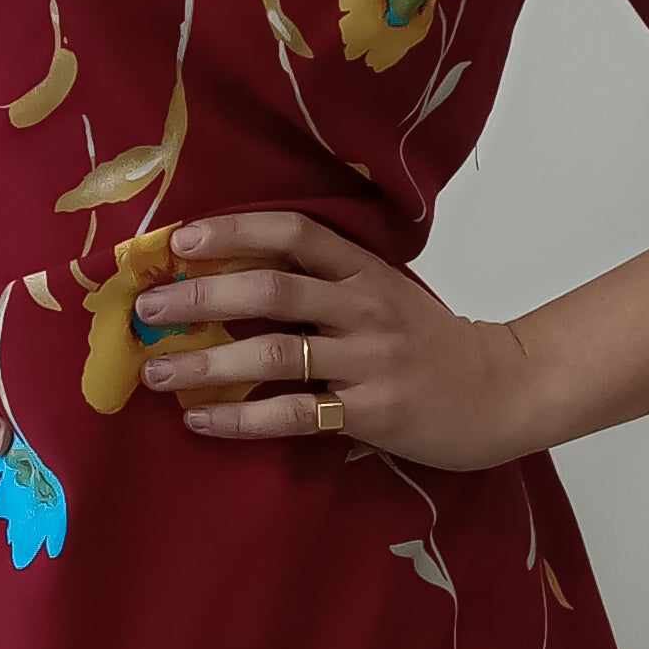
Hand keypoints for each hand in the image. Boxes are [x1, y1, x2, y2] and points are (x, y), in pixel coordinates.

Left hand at [133, 212, 538, 472]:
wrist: (502, 390)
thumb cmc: (430, 342)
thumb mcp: (384, 294)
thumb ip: (326, 284)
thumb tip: (230, 280)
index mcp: (364, 269)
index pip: (294, 234)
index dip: (235, 230)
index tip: (179, 239)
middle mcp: (364, 306)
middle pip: (272, 289)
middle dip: (200, 296)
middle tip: (146, 308)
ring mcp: (369, 359)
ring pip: (274, 353)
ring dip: (207, 361)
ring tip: (156, 370)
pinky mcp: (372, 410)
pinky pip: (294, 414)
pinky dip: (241, 417)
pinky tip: (201, 418)